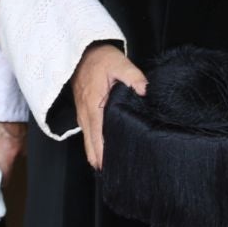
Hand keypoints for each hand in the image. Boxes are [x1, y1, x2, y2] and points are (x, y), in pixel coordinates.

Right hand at [71, 43, 144, 169]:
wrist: (83, 51)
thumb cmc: (101, 58)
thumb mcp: (119, 63)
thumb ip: (134, 77)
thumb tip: (146, 91)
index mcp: (93, 104)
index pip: (97, 134)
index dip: (101, 152)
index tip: (107, 167)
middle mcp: (84, 112)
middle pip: (89, 143)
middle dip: (98, 159)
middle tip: (110, 175)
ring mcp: (82, 112)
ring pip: (86, 140)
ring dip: (94, 153)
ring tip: (107, 168)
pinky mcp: (83, 111)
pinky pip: (86, 132)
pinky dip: (92, 144)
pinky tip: (101, 151)